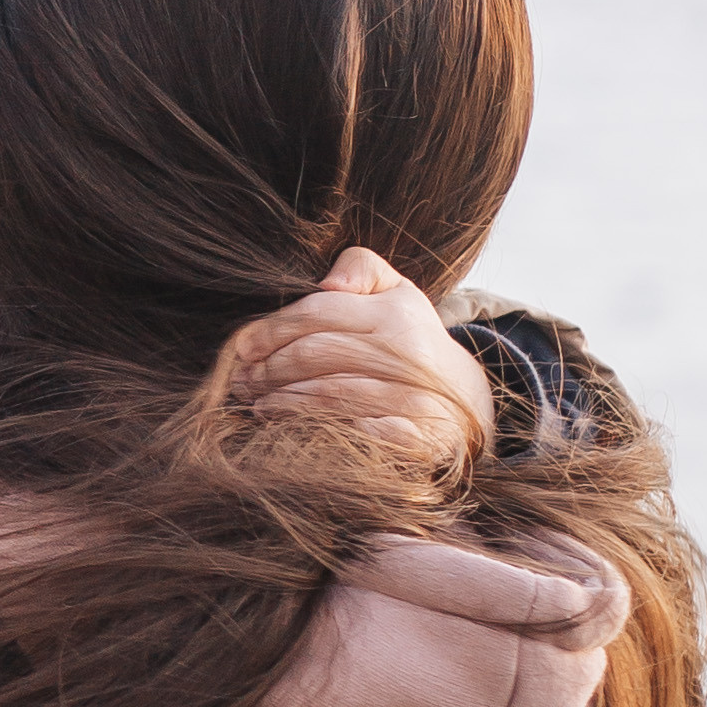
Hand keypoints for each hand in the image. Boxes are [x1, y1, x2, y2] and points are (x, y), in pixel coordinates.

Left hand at [228, 247, 494, 465]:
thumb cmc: (410, 342)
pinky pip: (356, 435)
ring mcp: (414, 398)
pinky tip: (291, 431)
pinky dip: (318, 432)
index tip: (242, 348)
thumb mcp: (395, 292)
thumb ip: (360, 269)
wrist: (465, 401)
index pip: (319, 312)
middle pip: (316, 355)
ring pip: (328, 396)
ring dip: (281, 402)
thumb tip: (326, 283)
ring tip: (255, 405)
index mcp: (395, 312)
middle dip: (269, 368)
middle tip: (242, 382)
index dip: (273, 329)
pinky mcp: (417, 438)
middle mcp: (407, 352)